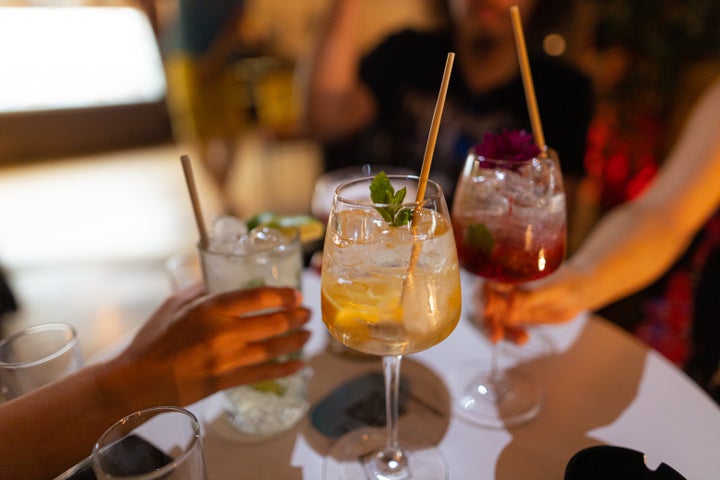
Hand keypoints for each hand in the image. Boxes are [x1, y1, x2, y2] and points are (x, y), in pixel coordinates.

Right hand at [96, 284, 310, 409]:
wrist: (139, 382)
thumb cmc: (152, 340)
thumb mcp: (174, 305)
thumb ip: (200, 291)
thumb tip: (218, 282)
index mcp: (211, 309)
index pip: (258, 297)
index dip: (282, 295)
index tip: (295, 294)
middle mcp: (225, 333)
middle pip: (273, 323)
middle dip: (296, 317)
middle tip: (307, 313)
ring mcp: (229, 359)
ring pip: (274, 348)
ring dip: (296, 340)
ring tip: (308, 334)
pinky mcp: (228, 381)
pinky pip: (264, 374)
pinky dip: (285, 369)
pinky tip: (299, 365)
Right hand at [478, 266, 584, 343]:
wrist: (581, 291)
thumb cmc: (567, 282)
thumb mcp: (549, 289)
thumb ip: (529, 297)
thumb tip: (510, 303)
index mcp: (509, 275)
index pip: (487, 284)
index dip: (482, 296)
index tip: (487, 310)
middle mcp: (505, 289)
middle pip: (486, 305)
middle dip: (487, 321)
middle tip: (496, 336)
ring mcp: (510, 303)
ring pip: (495, 320)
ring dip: (501, 331)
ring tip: (521, 339)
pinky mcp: (518, 316)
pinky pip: (508, 328)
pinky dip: (512, 336)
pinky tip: (524, 338)